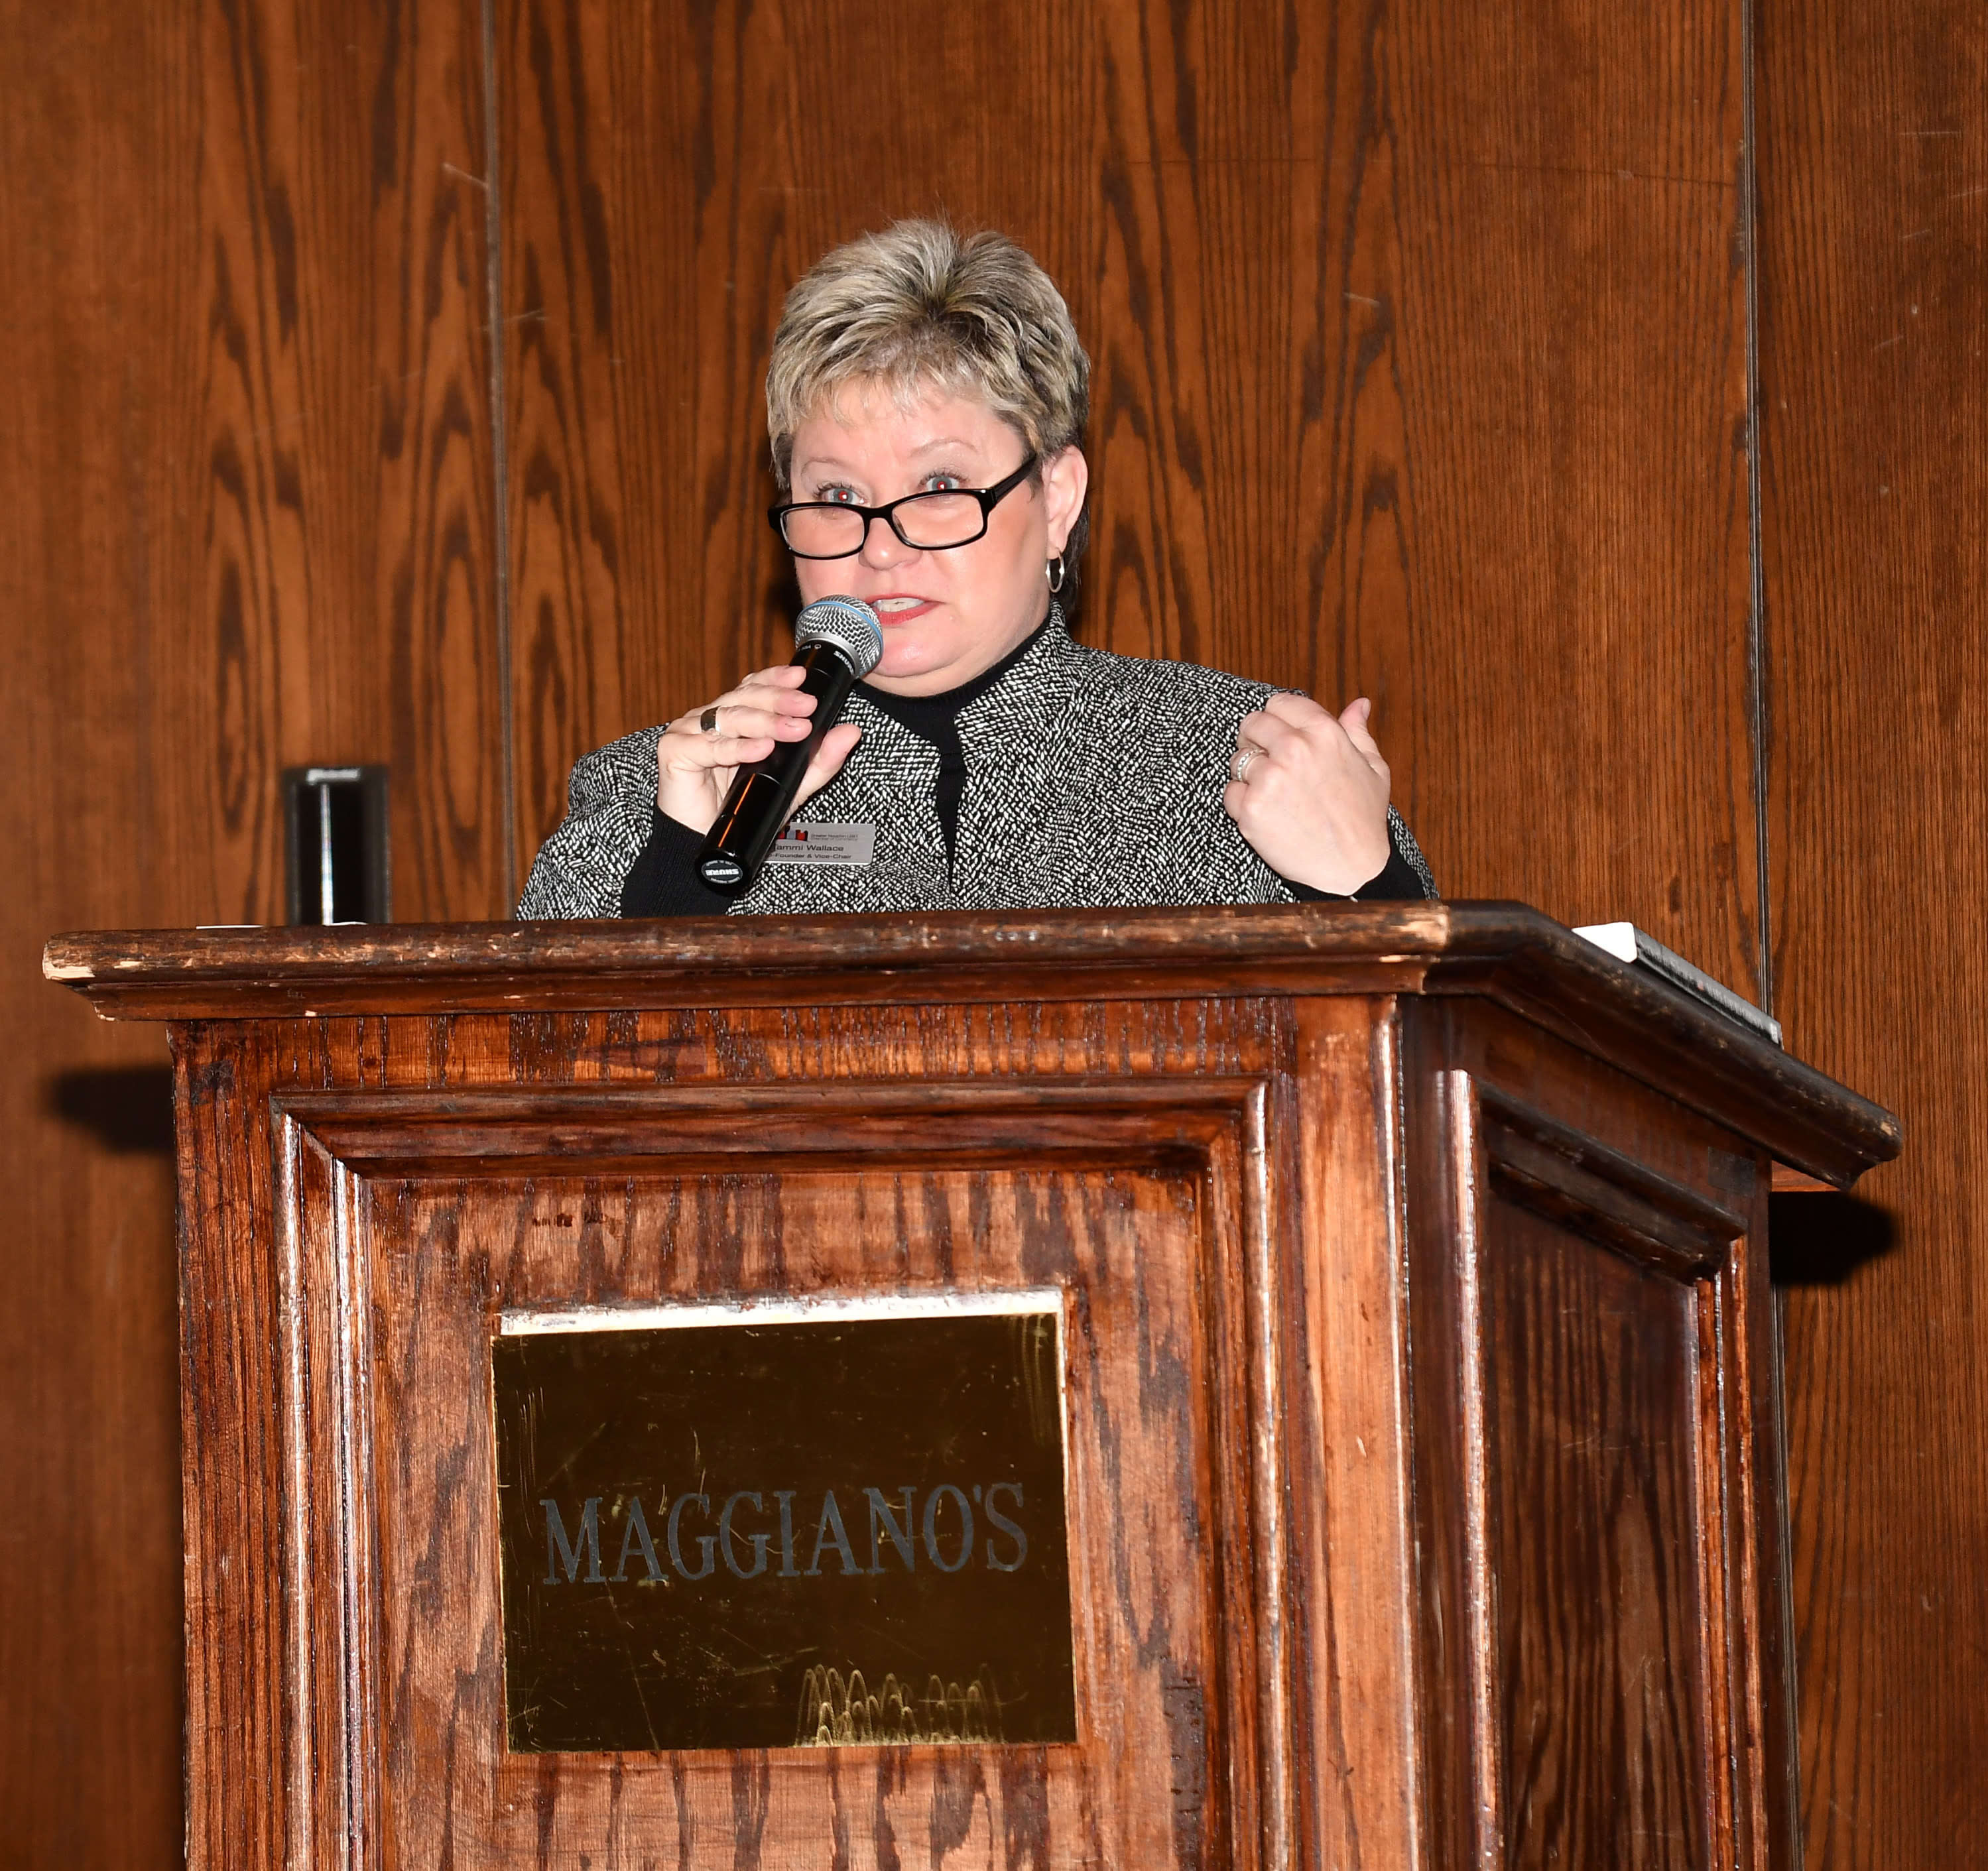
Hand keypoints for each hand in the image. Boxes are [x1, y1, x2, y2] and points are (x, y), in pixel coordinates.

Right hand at [656, 665, 861, 835]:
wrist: (704, 845)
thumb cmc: (742, 811)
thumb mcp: (791, 784)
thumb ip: (821, 760)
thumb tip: (851, 732)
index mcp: (732, 719)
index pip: (753, 687)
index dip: (776, 679)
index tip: (802, 678)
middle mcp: (709, 720)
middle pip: (744, 698)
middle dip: (778, 700)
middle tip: (806, 705)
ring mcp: (688, 732)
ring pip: (730, 717)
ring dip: (765, 722)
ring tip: (793, 729)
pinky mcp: (675, 751)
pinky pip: (710, 746)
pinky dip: (738, 748)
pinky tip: (761, 748)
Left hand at [1224, 693, 1392, 894]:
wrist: (1352, 868)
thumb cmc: (1364, 818)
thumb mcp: (1373, 769)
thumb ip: (1358, 732)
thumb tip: (1360, 703)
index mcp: (1324, 733)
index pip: (1279, 704)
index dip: (1276, 719)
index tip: (1279, 735)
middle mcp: (1295, 750)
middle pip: (1251, 725)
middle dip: (1255, 740)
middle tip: (1268, 762)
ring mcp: (1270, 779)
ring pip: (1237, 760)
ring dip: (1248, 775)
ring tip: (1273, 795)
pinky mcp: (1251, 810)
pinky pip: (1230, 793)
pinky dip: (1242, 804)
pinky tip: (1267, 815)